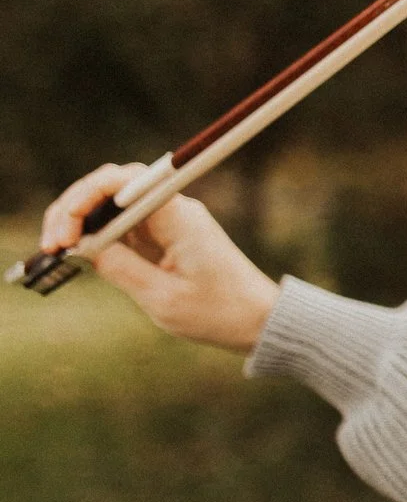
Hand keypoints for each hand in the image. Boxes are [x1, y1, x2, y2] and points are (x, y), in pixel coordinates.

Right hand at [41, 164, 279, 354]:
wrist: (259, 320)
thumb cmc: (220, 312)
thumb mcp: (161, 297)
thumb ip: (119, 267)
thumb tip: (83, 245)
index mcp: (178, 215)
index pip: (119, 181)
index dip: (82, 199)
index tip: (66, 237)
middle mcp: (173, 209)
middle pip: (110, 187)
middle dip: (73, 210)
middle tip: (51, 246)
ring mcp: (169, 220)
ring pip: (112, 204)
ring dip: (81, 221)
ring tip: (57, 250)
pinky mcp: (166, 236)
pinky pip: (123, 223)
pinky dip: (97, 233)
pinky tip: (78, 252)